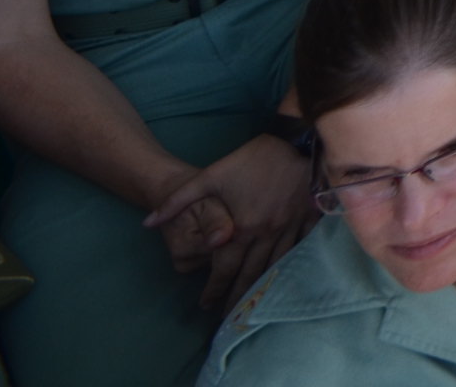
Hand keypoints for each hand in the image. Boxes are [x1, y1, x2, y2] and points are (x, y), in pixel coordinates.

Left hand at [142, 135, 311, 310]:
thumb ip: (178, 200)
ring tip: (251, 301)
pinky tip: (284, 276)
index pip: (224, 269)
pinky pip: (300, 249)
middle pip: (250, 274)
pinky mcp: (308, 220)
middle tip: (227, 314)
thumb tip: (147, 223)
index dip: (213, 290)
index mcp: (241, 229)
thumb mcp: (211, 175)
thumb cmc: (253, 159)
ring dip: (262, 286)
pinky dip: (291, 265)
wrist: (297, 141)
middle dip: (237, 297)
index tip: (205, 305)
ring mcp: (290, 229)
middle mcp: (266, 235)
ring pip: (275, 266)